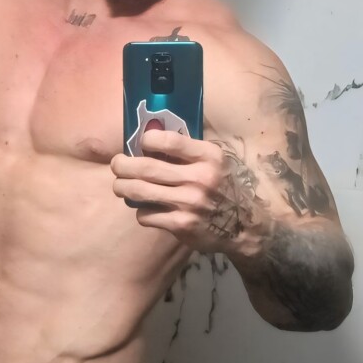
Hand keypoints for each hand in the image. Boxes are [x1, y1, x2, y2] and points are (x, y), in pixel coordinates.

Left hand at [110, 129, 266, 254]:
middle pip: (145, 168)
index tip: (141, 143)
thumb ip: (187, 151)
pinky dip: (141, 211)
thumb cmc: (223, 185)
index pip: (168, 140)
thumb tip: (148, 138)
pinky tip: (147, 208)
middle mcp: (199, 178)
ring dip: (123, 188)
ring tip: (120, 186)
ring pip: (139, 192)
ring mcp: (189, 203)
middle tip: (117, 165)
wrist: (245, 225)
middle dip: (122, 166)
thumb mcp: (215, 161)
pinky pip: (146, 215)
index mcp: (208, 157)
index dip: (147, 140)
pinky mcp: (181, 225)